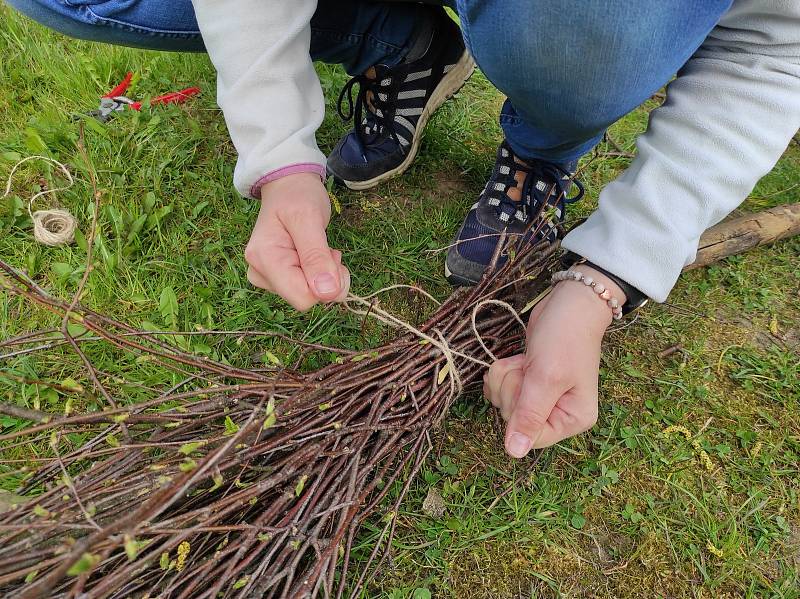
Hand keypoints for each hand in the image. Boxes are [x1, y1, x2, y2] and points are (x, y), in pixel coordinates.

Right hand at [244, 173, 349, 310]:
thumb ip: (316, 256)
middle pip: (306, 298)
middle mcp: (259, 272)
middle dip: (326, 277)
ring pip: (308, 295)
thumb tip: (327, 293)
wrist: (288, 186)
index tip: (331, 254)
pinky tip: (313, 253)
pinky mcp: (276, 278)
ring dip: (324, 274)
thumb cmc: (297, 196)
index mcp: (264, 259)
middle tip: (326, 247)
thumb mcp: (310, 218)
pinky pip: (306, 289)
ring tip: (318, 246)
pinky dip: (318, 273)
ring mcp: (266, 277)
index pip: (303, 298)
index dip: (326, 283)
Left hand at [484, 266, 624, 457]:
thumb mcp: (546, 377)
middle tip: (530, 368)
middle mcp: (558, 414)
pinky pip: (498, 390)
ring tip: (526, 361)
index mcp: (573, 420)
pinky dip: (502, 372)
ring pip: (502, 402)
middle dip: (512, 388)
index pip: (532, 438)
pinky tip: (519, 359)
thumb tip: (514, 453)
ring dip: (505, 377)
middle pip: (512, 420)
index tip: (529, 386)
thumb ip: (529, 415)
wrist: (567, 303)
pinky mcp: (526, 383)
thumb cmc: (564, 338)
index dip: (519, 412)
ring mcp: (541, 399)